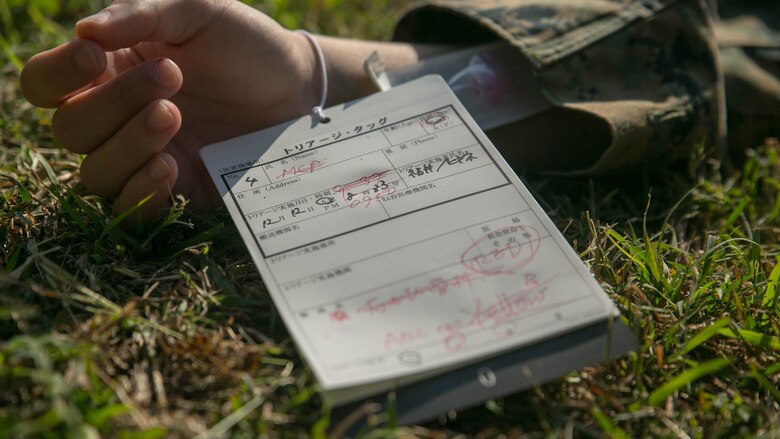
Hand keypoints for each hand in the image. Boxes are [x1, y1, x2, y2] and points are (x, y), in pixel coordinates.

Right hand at [21, 0, 317, 223]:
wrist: (297, 89)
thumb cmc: (244, 44)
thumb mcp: (197, 13)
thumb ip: (141, 16)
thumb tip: (84, 32)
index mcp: (108, 71)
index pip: (45, 84)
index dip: (56, 74)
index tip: (95, 56)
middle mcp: (115, 119)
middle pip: (70, 129)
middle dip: (114, 103)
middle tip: (172, 79)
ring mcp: (143, 159)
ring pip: (96, 172)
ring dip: (129, 144)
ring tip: (174, 115)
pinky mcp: (174, 192)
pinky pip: (131, 210)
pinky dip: (141, 192)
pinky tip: (169, 165)